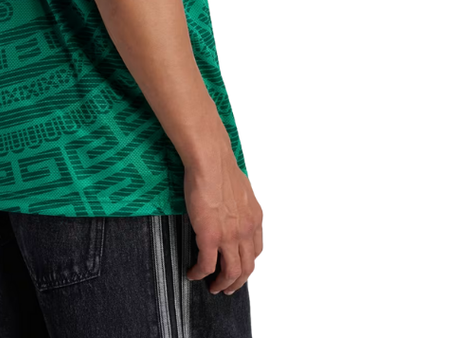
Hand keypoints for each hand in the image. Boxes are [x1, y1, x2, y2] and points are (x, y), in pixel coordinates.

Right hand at [183, 148, 262, 295]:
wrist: (211, 161)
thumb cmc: (220, 167)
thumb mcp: (241, 189)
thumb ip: (239, 205)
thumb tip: (231, 208)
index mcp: (254, 218)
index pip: (255, 250)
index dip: (246, 263)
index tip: (238, 267)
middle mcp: (246, 231)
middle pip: (246, 267)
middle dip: (237, 281)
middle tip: (227, 287)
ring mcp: (229, 236)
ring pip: (231, 272)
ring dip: (222, 284)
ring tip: (213, 287)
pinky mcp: (210, 237)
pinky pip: (206, 265)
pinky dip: (200, 273)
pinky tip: (193, 274)